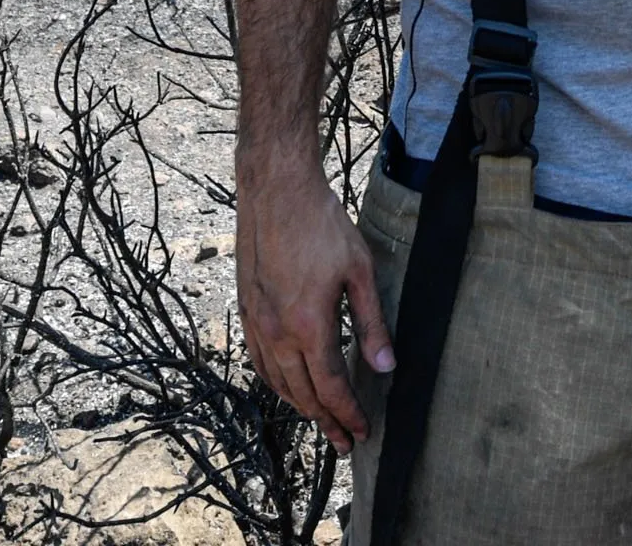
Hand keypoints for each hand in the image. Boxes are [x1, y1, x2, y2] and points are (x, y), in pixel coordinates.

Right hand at [236, 164, 392, 451]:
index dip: (348, 414)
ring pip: (277, 382)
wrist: (276, 190)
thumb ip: (373, 323)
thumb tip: (385, 367)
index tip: (362, 431)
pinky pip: (259, 361)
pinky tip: (287, 386)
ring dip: (300, 407)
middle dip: (326, 422)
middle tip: (345, 441)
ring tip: (320, 420)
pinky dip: (276, 383)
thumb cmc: (321, 224)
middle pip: (303, 394)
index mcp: (309, 325)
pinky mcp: (246, 309)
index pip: (331, 387)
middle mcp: (277, 331)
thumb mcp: (360, 271)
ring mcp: (257, 322)